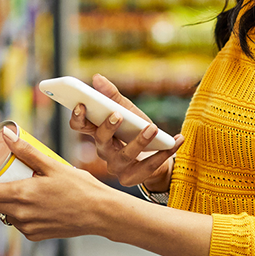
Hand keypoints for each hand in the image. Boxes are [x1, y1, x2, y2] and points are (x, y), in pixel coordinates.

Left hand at [0, 126, 112, 241]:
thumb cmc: (80, 187)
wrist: (100, 214)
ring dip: (1, 199)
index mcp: (20, 195)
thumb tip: (7, 135)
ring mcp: (26, 227)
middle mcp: (19, 215)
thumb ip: (27, 151)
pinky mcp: (34, 235)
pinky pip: (16, 221)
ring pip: (2, 212)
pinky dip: (16, 210)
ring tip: (16, 183)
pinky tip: (31, 200)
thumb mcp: (52, 165)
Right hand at [69, 74, 181, 188]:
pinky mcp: (132, 178)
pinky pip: (148, 166)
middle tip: (117, 114)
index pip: (80, 126)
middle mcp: (104, 151)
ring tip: (152, 127)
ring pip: (124, 156)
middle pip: (100, 140)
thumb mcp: (128, 111)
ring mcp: (117, 167)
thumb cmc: (137, 131)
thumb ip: (113, 96)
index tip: (81, 104)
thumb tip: (97, 77)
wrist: (157, 156)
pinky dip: (165, 153)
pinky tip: (177, 139)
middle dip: (107, 128)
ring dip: (140, 141)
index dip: (77, 117)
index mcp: (98, 133)